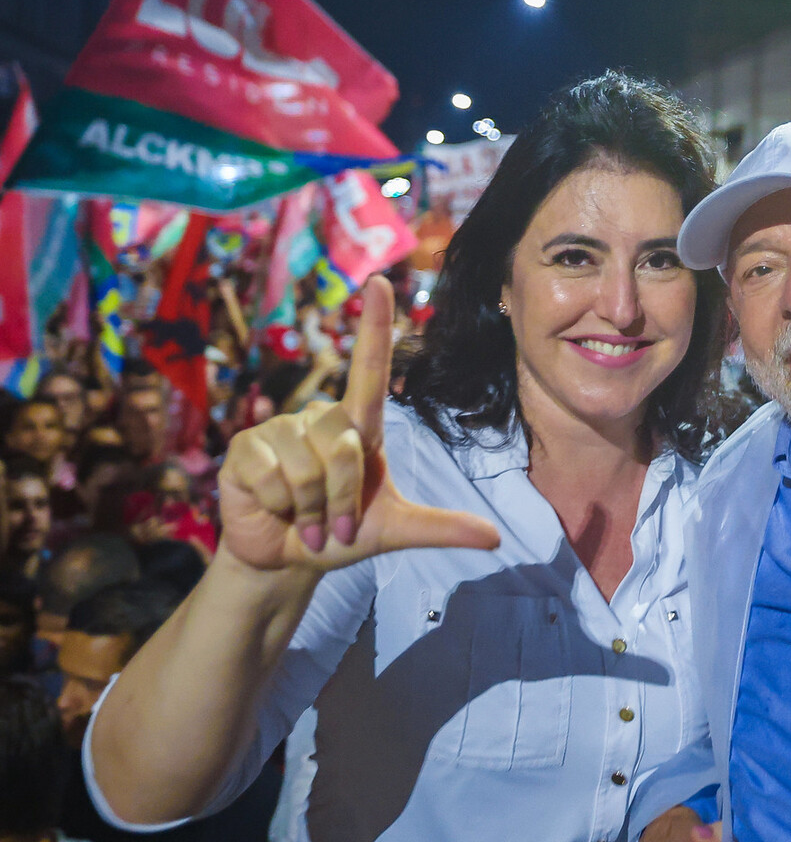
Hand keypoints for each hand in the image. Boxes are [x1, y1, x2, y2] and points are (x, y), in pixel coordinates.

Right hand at [217, 275, 499, 571]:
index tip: (379, 281)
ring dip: (311, 508)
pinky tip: (274, 510)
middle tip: (334, 525)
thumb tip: (495, 539)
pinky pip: (272, 476)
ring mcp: (277, 429)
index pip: (369, 369)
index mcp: (358, 427)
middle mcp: (318, 419)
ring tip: (305, 520)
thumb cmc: (341, 535)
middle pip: (343, 450)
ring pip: (307, 467)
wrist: (286, 560)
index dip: (373, 326)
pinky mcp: (244, 450)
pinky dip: (280, 506)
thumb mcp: (394, 531)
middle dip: (341, 500)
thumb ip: (441, 528)